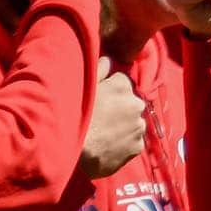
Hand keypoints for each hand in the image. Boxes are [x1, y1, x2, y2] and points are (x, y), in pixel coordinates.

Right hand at [79, 58, 146, 177]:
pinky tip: (108, 146)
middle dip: (120, 108)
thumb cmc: (73, 115)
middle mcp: (136, 104)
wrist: (71, 151)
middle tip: (101, 118)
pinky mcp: (137, 147)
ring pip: (133, 123)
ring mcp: (138, 127)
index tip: (100, 100)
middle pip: (130, 103)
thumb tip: (108, 60)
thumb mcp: (82, 87)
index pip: (122, 82)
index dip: (111, 91)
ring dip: (123, 126)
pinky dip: (124, 143)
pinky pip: (133, 142)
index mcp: (123, 86)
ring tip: (103, 134)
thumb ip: (98, 70)